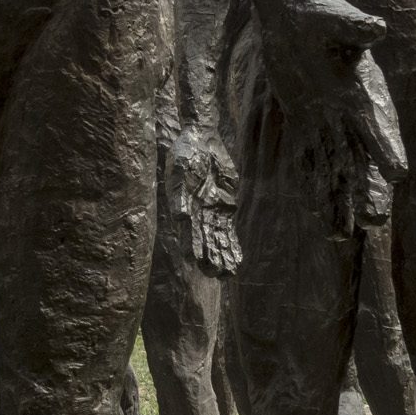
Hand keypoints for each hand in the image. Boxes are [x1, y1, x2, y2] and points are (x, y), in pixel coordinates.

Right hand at [163, 125, 242, 275]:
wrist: (201, 140)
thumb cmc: (186, 153)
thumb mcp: (180, 168)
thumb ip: (180, 194)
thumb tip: (180, 218)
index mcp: (182, 205)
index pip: (187, 231)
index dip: (191, 247)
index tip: (195, 262)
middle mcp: (195, 212)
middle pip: (203, 239)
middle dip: (209, 257)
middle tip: (215, 274)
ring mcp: (210, 210)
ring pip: (216, 238)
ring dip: (221, 255)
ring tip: (228, 273)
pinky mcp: (224, 206)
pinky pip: (227, 230)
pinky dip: (231, 244)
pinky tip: (235, 259)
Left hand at [257, 0, 405, 228]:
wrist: (293, 6)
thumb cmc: (316, 8)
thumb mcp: (335, 18)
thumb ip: (356, 27)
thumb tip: (378, 27)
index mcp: (362, 89)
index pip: (376, 123)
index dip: (385, 147)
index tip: (397, 173)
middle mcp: (349, 110)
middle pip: (360, 156)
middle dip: (365, 189)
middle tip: (372, 224)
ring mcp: (326, 116)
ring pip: (336, 165)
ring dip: (338, 197)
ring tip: (340, 235)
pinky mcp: (303, 116)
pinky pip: (309, 155)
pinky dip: (314, 181)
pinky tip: (316, 209)